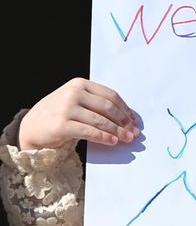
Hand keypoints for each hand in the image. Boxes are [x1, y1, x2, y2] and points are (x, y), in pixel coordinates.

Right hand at [19, 78, 138, 150]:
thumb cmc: (58, 114)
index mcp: (80, 84)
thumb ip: (95, 103)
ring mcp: (66, 108)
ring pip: (100, 120)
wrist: (30, 127)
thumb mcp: (76, 101)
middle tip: (134, 132)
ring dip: (117, 131)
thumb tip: (125, 118)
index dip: (125, 109)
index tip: (134, 120)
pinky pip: (90, 131)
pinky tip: (113, 141)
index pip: (110, 95)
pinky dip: (104, 137)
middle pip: (108, 107)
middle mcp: (73, 93)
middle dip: (124, 121)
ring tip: (127, 138)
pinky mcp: (62, 124)